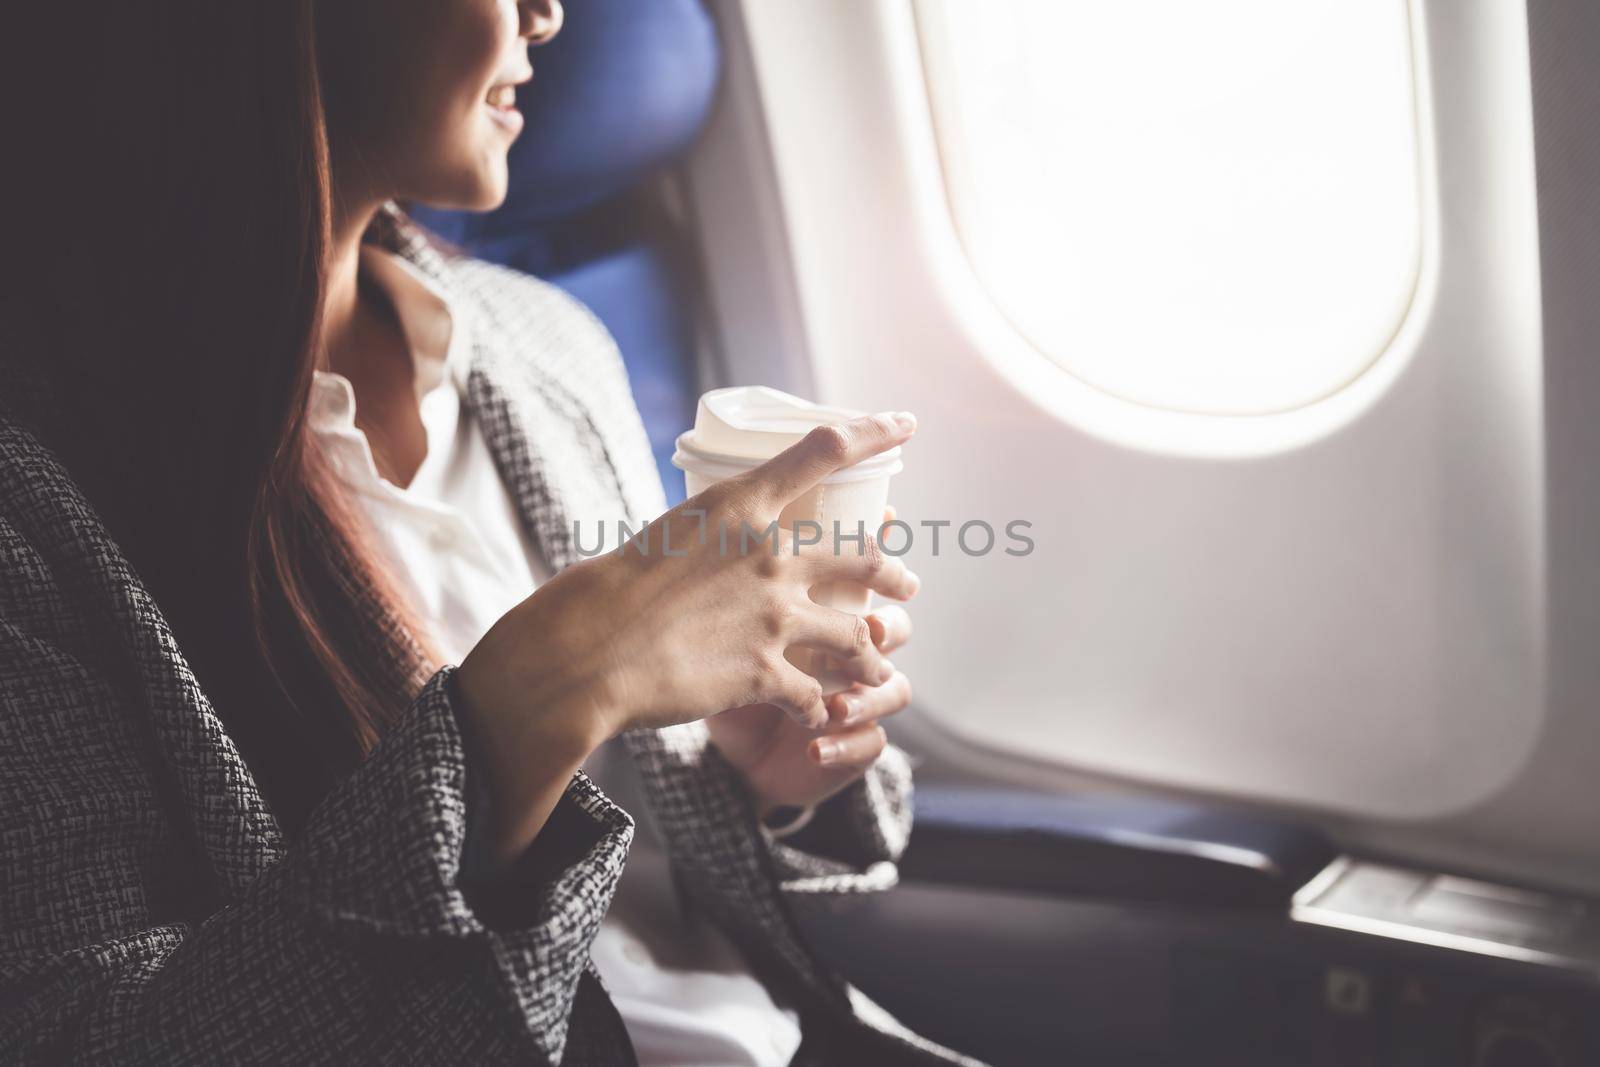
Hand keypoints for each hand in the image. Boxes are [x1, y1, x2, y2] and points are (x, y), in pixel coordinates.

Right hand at [454, 414, 918, 860]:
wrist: (586, 652)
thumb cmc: (610, 589)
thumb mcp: (668, 532)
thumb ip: (715, 534)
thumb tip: (729, 539)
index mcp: (740, 506)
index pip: (826, 449)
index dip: (875, 432)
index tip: (905, 424)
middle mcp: (769, 555)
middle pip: (863, 555)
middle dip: (893, 572)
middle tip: (905, 584)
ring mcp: (773, 616)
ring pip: (857, 634)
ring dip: (873, 654)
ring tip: (879, 666)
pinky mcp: (764, 673)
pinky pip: (815, 696)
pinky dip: (820, 709)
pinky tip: (819, 716)